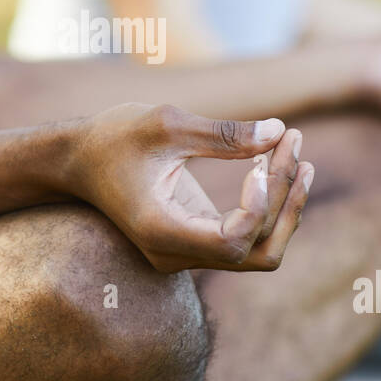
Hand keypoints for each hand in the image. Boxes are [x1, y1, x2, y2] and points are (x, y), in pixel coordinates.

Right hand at [71, 104, 313, 272]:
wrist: (79, 160)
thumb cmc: (115, 137)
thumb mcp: (166, 124)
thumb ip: (223, 134)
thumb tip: (279, 131)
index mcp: (161, 231)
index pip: (232, 241)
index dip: (260, 204)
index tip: (261, 158)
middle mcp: (175, 255)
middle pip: (257, 250)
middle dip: (285, 200)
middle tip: (293, 141)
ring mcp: (187, 255)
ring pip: (259, 252)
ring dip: (286, 209)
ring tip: (301, 157)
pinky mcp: (197, 242)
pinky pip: (247, 240)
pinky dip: (270, 208)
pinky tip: (281, 166)